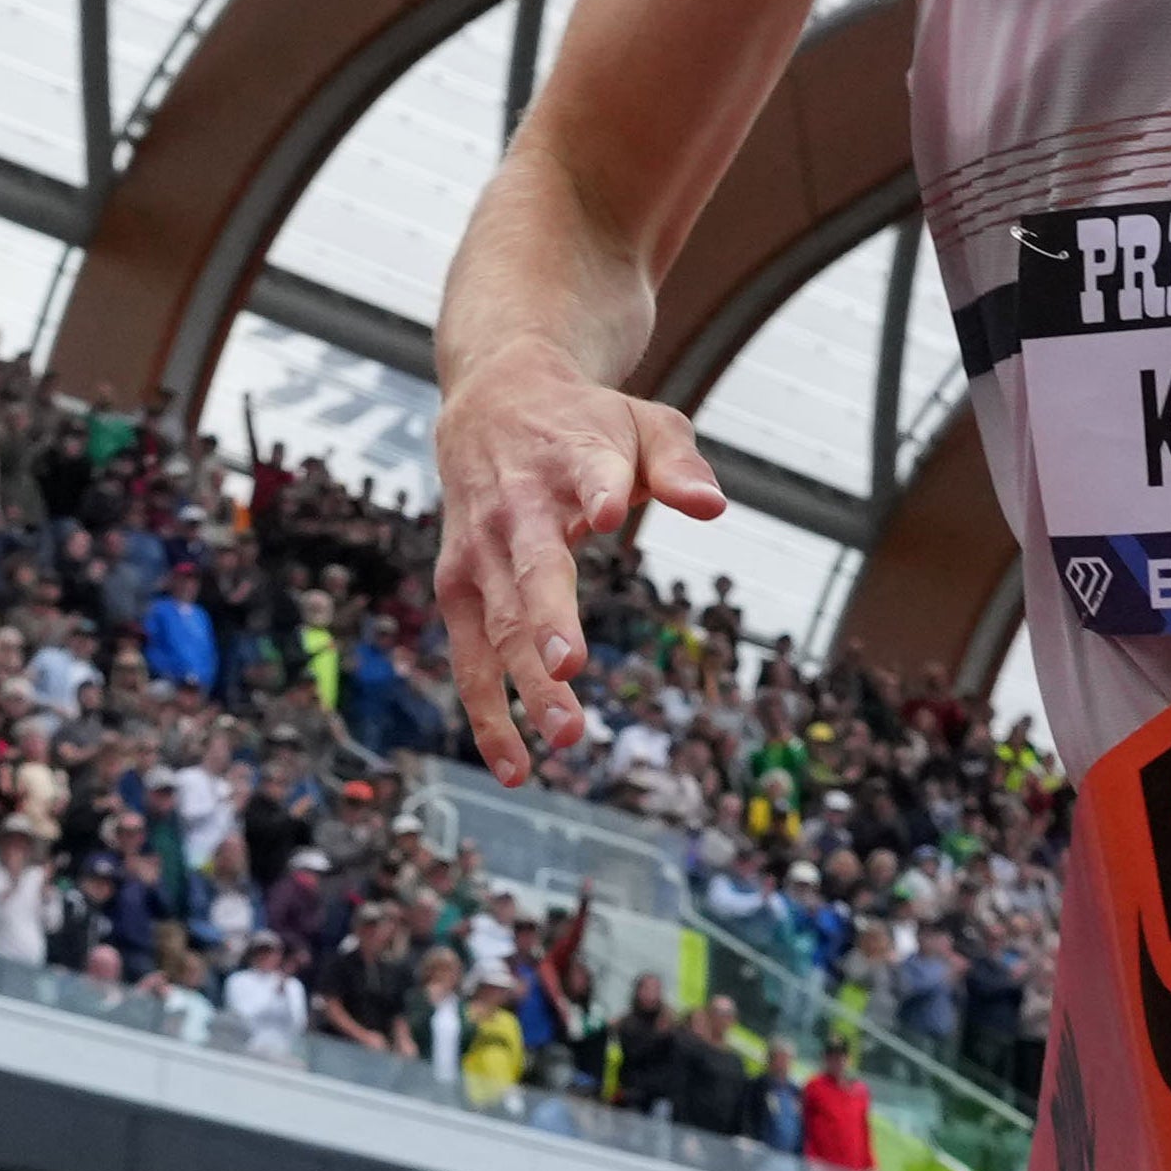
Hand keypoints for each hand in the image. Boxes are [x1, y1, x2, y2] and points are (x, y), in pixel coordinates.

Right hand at [432, 351, 721, 783]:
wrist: (493, 402)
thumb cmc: (583, 424)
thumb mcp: (641, 425)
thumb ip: (679, 466)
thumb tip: (712, 507)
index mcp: (570, 460)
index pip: (588, 474)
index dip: (600, 491)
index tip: (610, 511)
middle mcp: (516, 511)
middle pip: (532, 568)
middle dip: (546, 619)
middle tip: (569, 667)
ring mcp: (479, 554)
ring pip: (498, 625)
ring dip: (525, 683)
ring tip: (567, 735)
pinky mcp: (458, 590)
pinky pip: (470, 660)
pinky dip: (489, 714)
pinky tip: (518, 768)